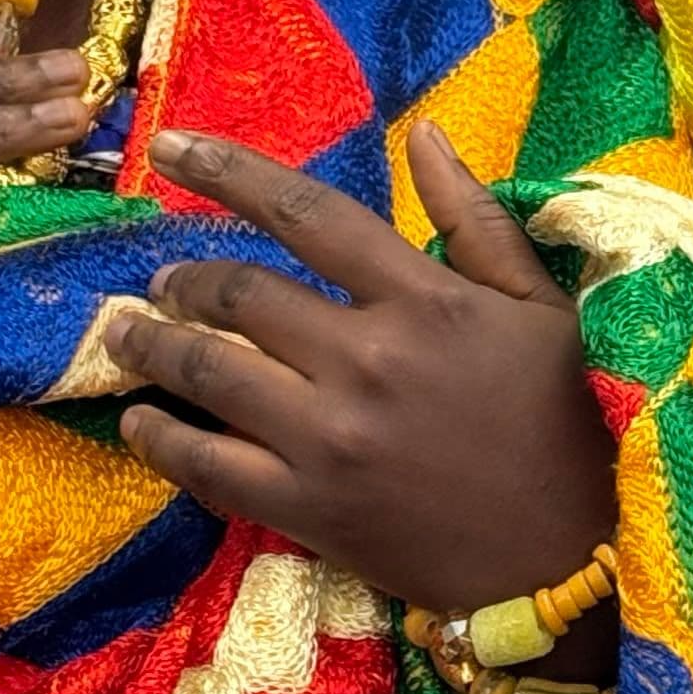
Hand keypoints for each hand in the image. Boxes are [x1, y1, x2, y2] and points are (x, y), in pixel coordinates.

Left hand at [107, 122, 617, 609]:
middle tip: (161, 281)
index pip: (306, 213)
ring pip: (210, 372)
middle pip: (241, 294)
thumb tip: (426, 134)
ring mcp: (330, 440)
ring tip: (124, 333)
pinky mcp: (309, 511)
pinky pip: (211, 466)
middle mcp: (366, 359)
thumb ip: (476, 218)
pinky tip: (138, 420)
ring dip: (153, 346)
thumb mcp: (539, 306)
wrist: (567, 559)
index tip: (169, 145)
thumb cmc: (561, 422)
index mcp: (423, 299)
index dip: (228, 170)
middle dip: (184, 279)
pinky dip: (161, 439)